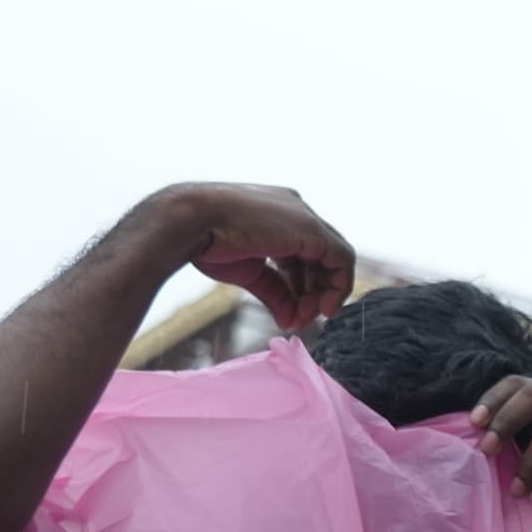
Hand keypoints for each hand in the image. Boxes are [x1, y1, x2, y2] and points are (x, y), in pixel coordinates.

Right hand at [159, 182, 353, 331]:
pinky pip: (342, 259)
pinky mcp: (311, 228)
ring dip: (324, 294)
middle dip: (314, 293)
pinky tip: (323, 309)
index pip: (303, 255)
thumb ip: (274, 292)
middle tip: (302, 320)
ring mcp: (304, 217)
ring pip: (335, 259)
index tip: (294, 313)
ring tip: (305, 317)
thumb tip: (289, 319)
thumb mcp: (248, 271)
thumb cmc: (205, 240)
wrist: (189, 221)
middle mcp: (294, 211)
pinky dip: (338, 287)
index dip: (302, 287)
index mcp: (276, 215)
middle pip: (321, 258)